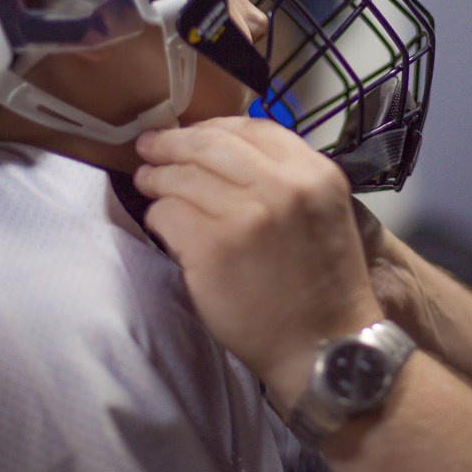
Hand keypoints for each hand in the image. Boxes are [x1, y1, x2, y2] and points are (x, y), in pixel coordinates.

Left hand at [135, 117, 384, 405]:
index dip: (213, 126)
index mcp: (314, 173)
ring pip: (181, 176)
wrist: (323, 344)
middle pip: (210, 144)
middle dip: (172, 143)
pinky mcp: (211, 249)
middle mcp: (282, 187)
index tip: (192, 134)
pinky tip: (161, 225)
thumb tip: (223, 150)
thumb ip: (286, 176)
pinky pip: (167, 214)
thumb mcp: (323, 211)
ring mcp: (244, 216)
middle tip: (150, 147)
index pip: (252, 126)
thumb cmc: (321, 282)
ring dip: (158, 178)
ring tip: (148, 182)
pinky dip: (158, 217)